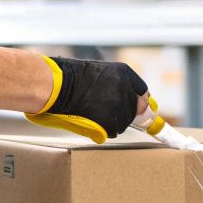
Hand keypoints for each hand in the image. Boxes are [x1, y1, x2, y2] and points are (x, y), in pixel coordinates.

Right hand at [25, 56, 148, 143]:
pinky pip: (114, 131)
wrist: (60, 87)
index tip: (136, 107)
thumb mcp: (101, 72)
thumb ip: (118, 83)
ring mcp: (121, 107)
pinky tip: (93, 120)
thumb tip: (131, 100)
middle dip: (124, 112)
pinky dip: (105, 129)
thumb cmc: (74, 78)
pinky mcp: (113, 122)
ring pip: (124, 122)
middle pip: (135, 109)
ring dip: (113, 121)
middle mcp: (127, 89)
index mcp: (125, 73)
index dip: (138, 101)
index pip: (142, 92)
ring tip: (95, 113)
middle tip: (107, 110)